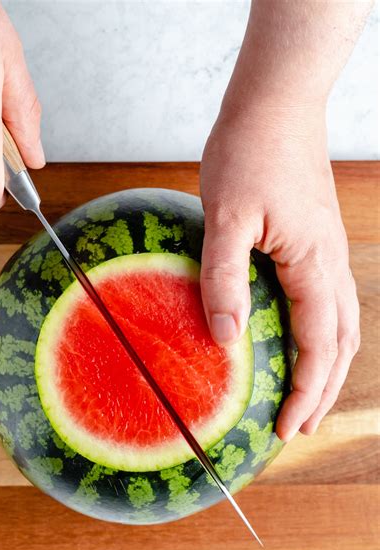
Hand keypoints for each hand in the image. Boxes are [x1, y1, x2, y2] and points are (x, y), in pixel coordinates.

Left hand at [200, 102, 359, 440]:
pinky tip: (302, 339)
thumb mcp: (225, 218)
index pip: (319, 348)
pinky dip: (324, 335)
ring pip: (343, 326)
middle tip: (298, 428)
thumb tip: (225, 340)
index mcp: (314, 266)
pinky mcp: (317, 242)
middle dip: (321, 392)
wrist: (276, 103)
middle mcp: (331, 266)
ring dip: (327, 367)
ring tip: (306, 396)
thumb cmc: (250, 151)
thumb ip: (223, 280)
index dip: (304, 393)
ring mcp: (328, 253)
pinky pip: (331, 302)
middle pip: (341, 346)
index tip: (285, 428)